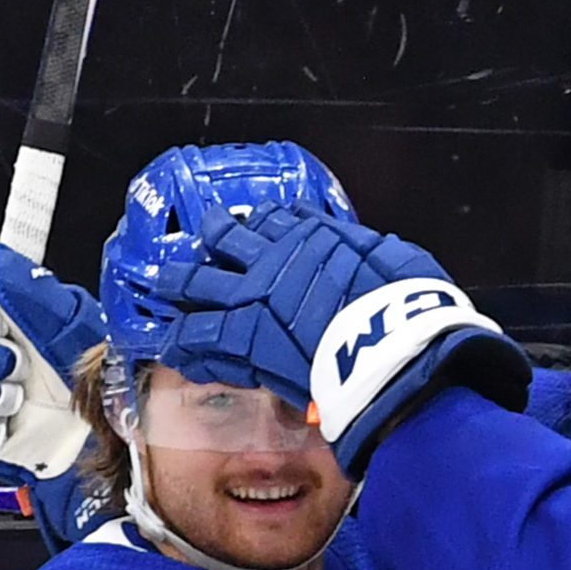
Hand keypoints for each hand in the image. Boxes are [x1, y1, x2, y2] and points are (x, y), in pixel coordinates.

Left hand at [178, 206, 529, 471]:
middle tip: (195, 244)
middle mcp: (274, 259)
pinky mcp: (242, 343)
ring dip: (178, 284)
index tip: (251, 228)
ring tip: (162, 288)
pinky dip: (182, 342)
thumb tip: (377, 254)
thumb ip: (376, 256)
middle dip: (207, 239)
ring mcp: (253, 299)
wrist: (391, 350)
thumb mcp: (401, 262)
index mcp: (314, 235)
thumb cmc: (408, 307)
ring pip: (197, 281)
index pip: (273, 220)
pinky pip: (199, 338)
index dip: (258, 226)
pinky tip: (170, 346)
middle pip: (223, 238)